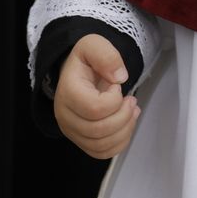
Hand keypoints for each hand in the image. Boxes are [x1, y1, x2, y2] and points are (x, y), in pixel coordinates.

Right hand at [54, 34, 141, 159]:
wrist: (78, 74)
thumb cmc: (86, 61)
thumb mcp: (94, 45)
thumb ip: (106, 55)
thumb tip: (119, 77)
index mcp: (68, 93)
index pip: (95, 109)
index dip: (114, 99)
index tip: (117, 86)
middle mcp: (65, 116)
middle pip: (99, 130)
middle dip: (124, 116)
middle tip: (131, 100)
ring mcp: (72, 131)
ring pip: (101, 145)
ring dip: (125, 129)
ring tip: (131, 110)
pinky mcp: (81, 140)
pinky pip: (102, 152)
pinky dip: (120, 142)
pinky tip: (127, 123)